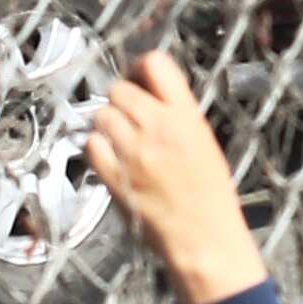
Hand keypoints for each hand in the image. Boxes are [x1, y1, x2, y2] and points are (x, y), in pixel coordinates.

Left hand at [86, 50, 265, 303]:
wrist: (204, 238)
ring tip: (119, 139)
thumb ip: (178, 115)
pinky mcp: (114, 176)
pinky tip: (109, 157)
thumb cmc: (211, 194)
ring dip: (107, 124)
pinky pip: (91, 145)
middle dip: (121, 100)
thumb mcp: (203, 142)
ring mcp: (133, 152)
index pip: (155, 65)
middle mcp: (157, 127)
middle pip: (120, 89)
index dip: (141, 67)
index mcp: (185, 116)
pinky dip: (96, 147)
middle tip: (128, 116)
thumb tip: (151, 95)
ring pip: (101, 115)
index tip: (139, 79)